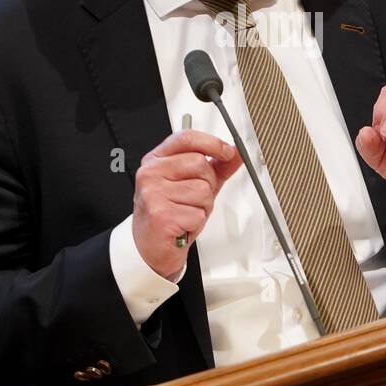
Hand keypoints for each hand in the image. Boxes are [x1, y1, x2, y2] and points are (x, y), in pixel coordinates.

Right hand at [132, 130, 242, 279]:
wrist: (149, 246)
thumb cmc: (170, 213)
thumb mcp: (192, 184)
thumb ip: (215, 167)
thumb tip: (236, 153)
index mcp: (155, 160)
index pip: (186, 139)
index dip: (211, 143)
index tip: (227, 151)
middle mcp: (150, 174)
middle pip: (199, 164)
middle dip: (208, 184)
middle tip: (194, 199)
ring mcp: (153, 194)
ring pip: (203, 190)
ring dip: (203, 207)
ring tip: (186, 213)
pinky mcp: (161, 215)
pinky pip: (198, 213)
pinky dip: (197, 223)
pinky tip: (183, 225)